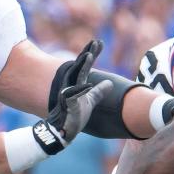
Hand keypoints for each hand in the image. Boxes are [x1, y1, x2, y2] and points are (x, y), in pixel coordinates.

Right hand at [35, 40, 111, 154]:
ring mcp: (68, 95)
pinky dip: (80, 90)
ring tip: (89, 55)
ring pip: (75, 77)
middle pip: (80, 66)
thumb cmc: (75, 115)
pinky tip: (88, 85)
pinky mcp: (67, 106)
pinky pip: (73, 96)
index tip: (99, 42)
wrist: (63, 132)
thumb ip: (99, 92)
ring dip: (82, 66)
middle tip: (96, 42)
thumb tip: (110, 83)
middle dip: (87, 53)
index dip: (92, 53)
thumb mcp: (90, 101)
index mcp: (77, 84)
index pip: (85, 65)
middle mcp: (71, 86)